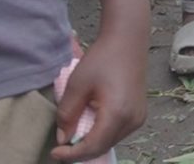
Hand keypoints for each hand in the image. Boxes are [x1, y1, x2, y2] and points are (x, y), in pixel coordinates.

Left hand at [50, 36, 146, 161]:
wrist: (127, 40)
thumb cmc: (102, 58)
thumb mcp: (77, 85)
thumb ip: (67, 114)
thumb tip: (63, 138)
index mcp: (118, 114)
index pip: (93, 146)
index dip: (71, 155)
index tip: (54, 152)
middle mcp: (132, 120)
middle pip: (103, 147)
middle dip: (80, 151)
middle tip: (60, 148)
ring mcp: (138, 117)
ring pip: (111, 141)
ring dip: (91, 143)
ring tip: (74, 135)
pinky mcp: (139, 113)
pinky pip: (118, 132)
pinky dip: (102, 134)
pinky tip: (90, 125)